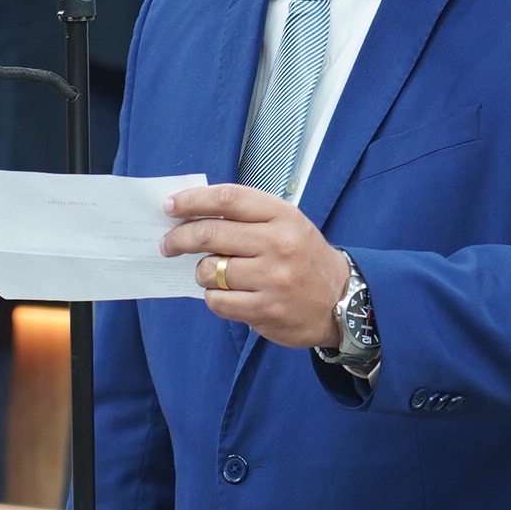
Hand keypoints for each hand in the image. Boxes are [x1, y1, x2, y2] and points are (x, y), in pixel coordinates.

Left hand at [161, 183, 349, 348]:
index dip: (193, 201)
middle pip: (211, 234)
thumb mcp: (286, 224)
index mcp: (282, 216)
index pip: (228, 199)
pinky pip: (218, 301)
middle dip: (179, 238)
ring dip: (201, 273)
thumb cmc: (303, 257)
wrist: (342, 300)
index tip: (170, 206)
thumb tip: (193, 215)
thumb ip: (247, 217)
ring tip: (212, 274)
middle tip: (168, 244)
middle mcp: (278, 244)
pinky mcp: (266, 310)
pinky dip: (214, 298)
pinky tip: (227, 295)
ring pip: (209, 271)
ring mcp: (272, 279)